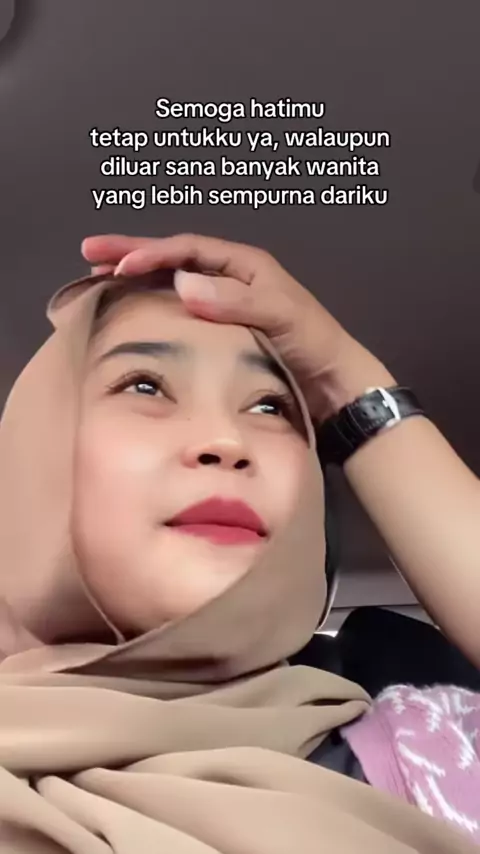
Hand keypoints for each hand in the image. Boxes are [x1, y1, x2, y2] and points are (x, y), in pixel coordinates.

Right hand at [81, 233, 394, 419]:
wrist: (334, 384)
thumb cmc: (314, 343)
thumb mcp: (279, 316)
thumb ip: (236, 300)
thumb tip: (182, 282)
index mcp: (245, 265)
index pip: (187, 249)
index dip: (151, 253)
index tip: (119, 265)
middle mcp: (232, 278)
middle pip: (173, 258)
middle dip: (132, 253)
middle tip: (90, 253)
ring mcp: (225, 304)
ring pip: (172, 282)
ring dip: (138, 277)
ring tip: (100, 277)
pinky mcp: (222, 330)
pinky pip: (180, 310)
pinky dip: (153, 306)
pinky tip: (133, 310)